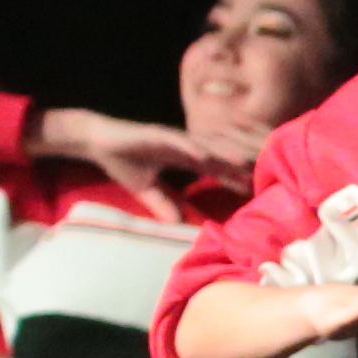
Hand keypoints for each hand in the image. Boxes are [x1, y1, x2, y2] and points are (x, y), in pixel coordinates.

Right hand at [45, 110, 261, 192]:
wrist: (97, 140)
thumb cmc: (124, 161)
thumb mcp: (146, 189)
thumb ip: (162, 204)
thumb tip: (177, 223)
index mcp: (182, 157)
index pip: (213, 169)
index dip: (232, 177)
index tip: (252, 189)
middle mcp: (182, 146)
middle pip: (215, 156)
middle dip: (236, 165)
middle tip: (259, 175)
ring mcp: (170, 138)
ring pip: (200, 146)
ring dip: (221, 153)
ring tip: (241, 163)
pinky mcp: (154, 133)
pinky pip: (174, 141)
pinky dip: (189, 146)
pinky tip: (202, 154)